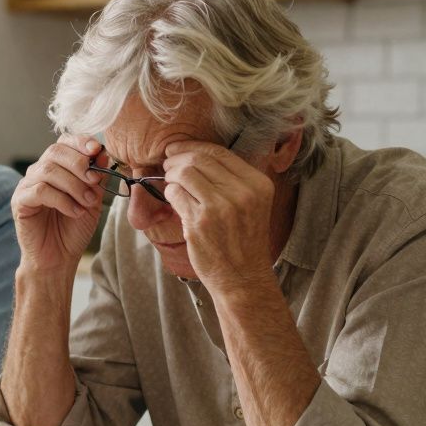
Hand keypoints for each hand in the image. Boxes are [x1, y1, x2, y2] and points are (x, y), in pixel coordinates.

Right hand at [11, 134, 107, 271]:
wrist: (59, 258)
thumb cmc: (74, 229)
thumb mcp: (93, 199)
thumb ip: (97, 176)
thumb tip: (102, 152)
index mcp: (57, 167)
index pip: (65, 142)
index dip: (80, 141)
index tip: (96, 150)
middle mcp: (39, 172)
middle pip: (55, 151)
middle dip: (79, 164)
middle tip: (94, 182)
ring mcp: (27, 185)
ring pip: (48, 170)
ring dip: (73, 185)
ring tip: (88, 202)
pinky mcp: (20, 202)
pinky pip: (40, 191)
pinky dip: (62, 200)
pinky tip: (74, 211)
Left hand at [161, 140, 275, 290]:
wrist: (243, 278)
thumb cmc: (243, 241)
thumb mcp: (252, 204)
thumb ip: (232, 180)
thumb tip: (195, 154)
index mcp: (258, 184)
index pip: (220, 152)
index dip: (193, 146)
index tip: (177, 148)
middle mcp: (242, 193)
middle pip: (199, 159)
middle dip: (177, 159)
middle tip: (168, 165)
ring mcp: (220, 208)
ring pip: (184, 173)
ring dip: (171, 175)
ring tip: (170, 182)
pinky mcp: (200, 223)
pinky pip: (175, 194)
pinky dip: (169, 193)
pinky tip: (174, 199)